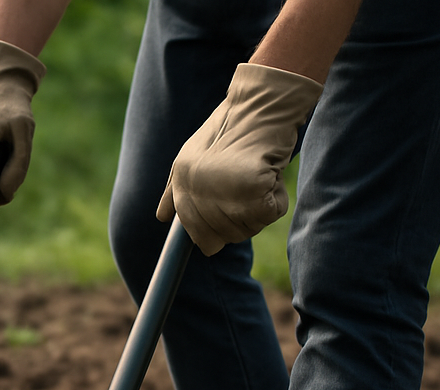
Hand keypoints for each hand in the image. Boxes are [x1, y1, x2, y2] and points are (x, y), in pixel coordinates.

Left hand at [156, 63, 321, 255]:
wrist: (261, 103)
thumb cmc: (231, 128)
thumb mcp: (191, 157)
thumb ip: (174, 191)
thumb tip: (162, 217)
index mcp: (182, 183)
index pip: (198, 235)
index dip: (218, 232)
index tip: (234, 214)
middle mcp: (198, 191)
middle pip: (226, 236)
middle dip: (243, 219)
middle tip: (252, 189)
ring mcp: (225, 193)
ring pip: (249, 227)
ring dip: (260, 209)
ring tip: (260, 176)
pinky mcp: (254, 191)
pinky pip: (270, 213)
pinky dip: (277, 199)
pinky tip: (271, 174)